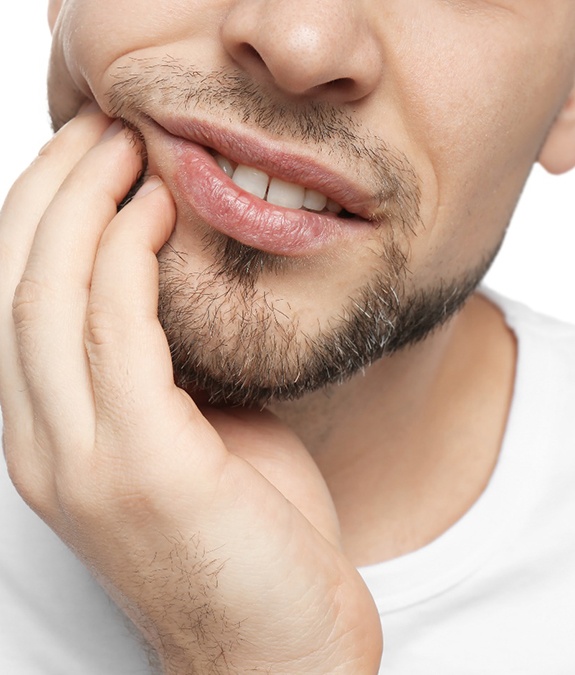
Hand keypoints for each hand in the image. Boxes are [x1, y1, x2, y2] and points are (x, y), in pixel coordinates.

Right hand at [0, 106, 381, 672]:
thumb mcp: (199, 442)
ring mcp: (85, 462)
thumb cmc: (252, 542)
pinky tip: (157, 209)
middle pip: (17, 286)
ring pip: (50, 298)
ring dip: (82, 207)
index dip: (41, 218)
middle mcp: (46, 449)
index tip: (88, 158)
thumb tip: (170, 291)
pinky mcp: (143, 466)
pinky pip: (116, 331)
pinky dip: (126, 257)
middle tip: (100, 127)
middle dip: (50, 192)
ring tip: (125, 147)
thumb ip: (168, 374)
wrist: (282, 650)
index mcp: (54, 442)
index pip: (17, 303)